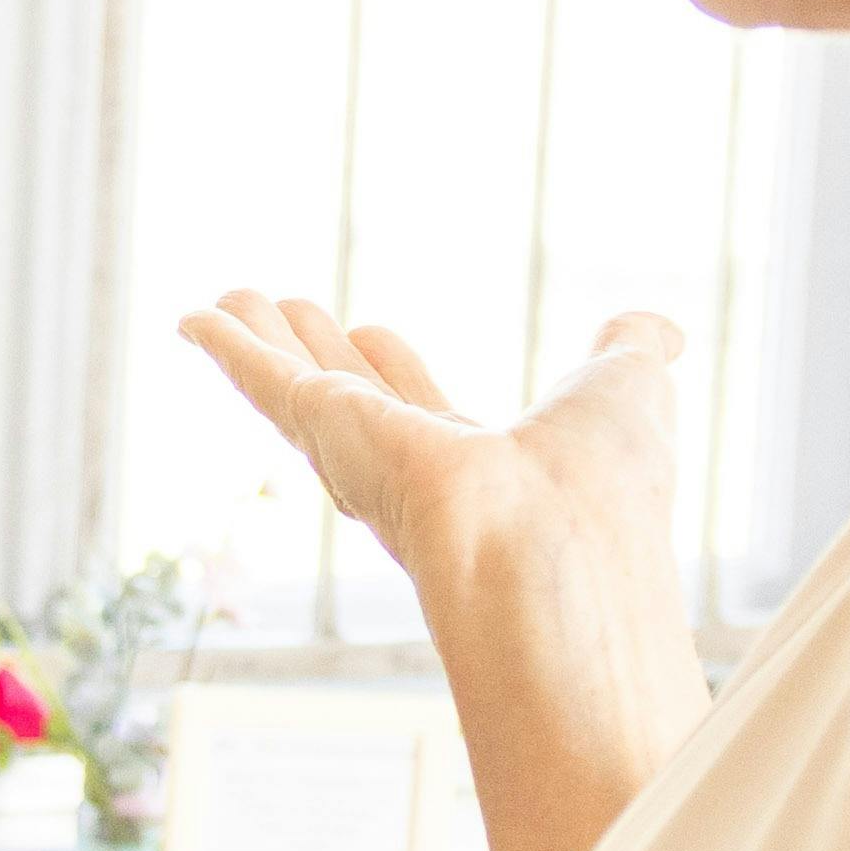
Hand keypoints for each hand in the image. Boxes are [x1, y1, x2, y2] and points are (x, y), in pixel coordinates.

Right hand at [185, 293, 696, 850]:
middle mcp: (409, 479)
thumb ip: (630, 354)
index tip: (372, 331)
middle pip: (347, 403)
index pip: (423, 415)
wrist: (561, 552)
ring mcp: (361, 461)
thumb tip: (654, 327)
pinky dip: (228, 347)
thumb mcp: (628, 393)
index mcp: (475, 477)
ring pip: (297, 390)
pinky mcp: (328, 432)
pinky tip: (194, 317)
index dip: (398, 371)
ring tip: (227, 298)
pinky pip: (266, 382)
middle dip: (316, 355)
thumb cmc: (608, 494)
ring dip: (260, 343)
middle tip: (284, 309)